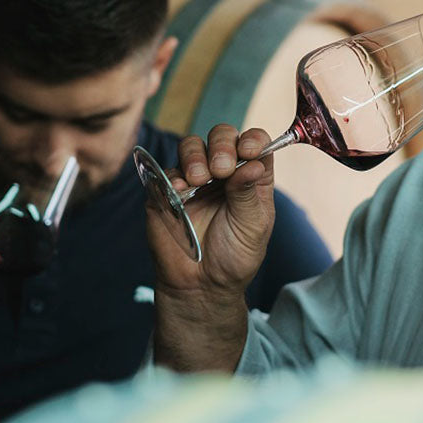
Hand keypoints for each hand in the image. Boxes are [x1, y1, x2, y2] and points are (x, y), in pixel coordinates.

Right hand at [146, 124, 276, 296]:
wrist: (201, 285)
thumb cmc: (234, 257)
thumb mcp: (252, 227)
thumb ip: (248, 193)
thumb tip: (254, 162)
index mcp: (250, 178)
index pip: (255, 144)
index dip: (253, 140)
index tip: (249, 150)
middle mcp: (224, 172)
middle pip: (222, 137)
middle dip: (221, 146)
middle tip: (221, 169)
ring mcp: (194, 179)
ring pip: (192, 145)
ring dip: (196, 156)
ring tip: (199, 180)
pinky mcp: (168, 190)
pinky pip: (167, 170)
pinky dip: (174, 176)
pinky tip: (181, 191)